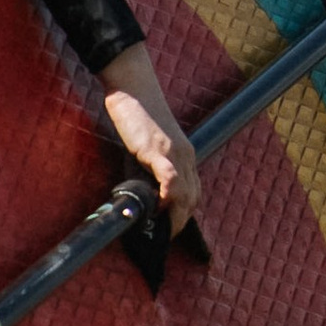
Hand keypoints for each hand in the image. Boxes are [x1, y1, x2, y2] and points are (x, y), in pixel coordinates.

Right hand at [96, 44, 202, 234]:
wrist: (132, 88)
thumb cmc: (136, 114)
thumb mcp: (144, 147)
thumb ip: (145, 170)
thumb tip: (139, 196)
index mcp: (184, 155)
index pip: (193, 191)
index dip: (185, 213)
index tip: (172, 228)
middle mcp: (185, 156)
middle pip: (193, 197)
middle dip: (182, 221)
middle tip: (167, 237)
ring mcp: (174, 153)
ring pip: (186, 193)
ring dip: (177, 216)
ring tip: (164, 231)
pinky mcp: (158, 149)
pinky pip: (170, 178)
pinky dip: (168, 197)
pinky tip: (159, 208)